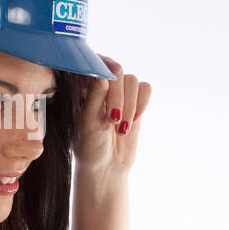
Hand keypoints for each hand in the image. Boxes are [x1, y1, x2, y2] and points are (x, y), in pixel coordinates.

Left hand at [73, 56, 151, 176]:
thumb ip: (94, 98)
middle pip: (117, 72)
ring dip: (130, 105)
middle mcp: (102, 85)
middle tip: (113, 120)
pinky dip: (142, 103)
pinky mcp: (136, 101)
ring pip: (132, 81)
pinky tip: (133, 121)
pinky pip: (146, 89)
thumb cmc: (89, 146)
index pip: (94, 62)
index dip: (103, 65)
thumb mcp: (88, 122)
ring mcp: (120, 92)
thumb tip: (101, 75)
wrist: (106, 167)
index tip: (109, 77)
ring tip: (120, 128)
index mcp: (82, 86)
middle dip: (118, 97)